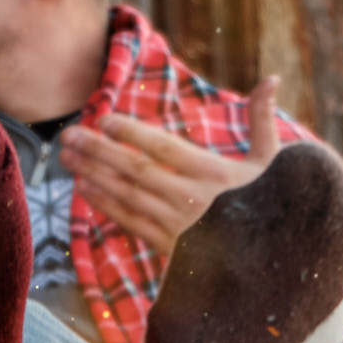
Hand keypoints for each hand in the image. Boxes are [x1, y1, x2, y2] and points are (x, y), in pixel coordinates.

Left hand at [58, 77, 281, 258]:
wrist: (274, 264)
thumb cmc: (272, 207)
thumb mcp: (274, 163)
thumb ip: (263, 120)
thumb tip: (272, 78)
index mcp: (214, 174)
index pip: (164, 148)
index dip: (130, 132)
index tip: (103, 119)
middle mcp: (192, 200)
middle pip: (136, 170)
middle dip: (98, 150)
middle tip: (69, 135)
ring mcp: (178, 227)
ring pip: (127, 196)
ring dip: (94, 175)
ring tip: (68, 158)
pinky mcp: (170, 249)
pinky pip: (130, 222)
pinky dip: (105, 205)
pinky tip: (84, 189)